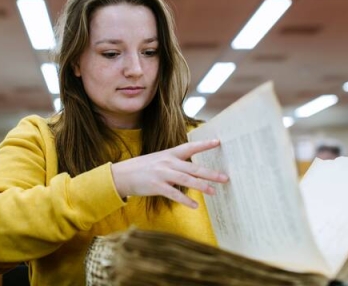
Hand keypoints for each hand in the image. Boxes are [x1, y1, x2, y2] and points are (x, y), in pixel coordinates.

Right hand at [111, 139, 228, 208]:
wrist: (122, 174)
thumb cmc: (143, 167)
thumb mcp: (159, 160)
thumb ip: (175, 163)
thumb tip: (193, 171)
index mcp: (169, 154)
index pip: (190, 147)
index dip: (204, 145)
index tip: (218, 142)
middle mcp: (168, 162)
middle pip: (193, 167)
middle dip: (210, 173)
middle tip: (224, 178)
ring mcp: (162, 174)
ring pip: (186, 179)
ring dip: (201, 186)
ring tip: (213, 192)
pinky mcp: (156, 186)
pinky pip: (174, 194)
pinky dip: (185, 200)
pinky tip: (195, 205)